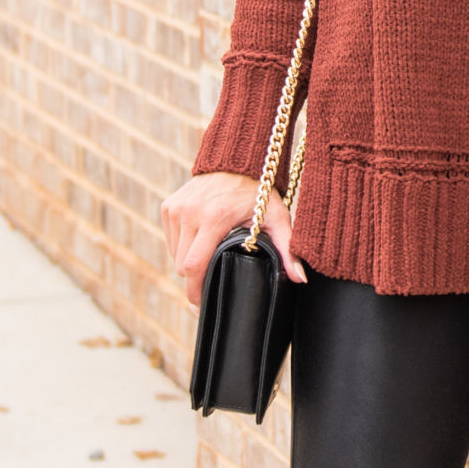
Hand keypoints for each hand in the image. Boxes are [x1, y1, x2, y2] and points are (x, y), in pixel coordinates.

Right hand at [160, 171, 306, 308]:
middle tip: (212, 285)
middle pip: (182, 266)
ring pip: (174, 255)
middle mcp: (190, 213)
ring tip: (210, 257)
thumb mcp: (277, 217)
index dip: (196, 290)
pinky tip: (201, 240)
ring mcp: (175, 209)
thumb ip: (287, 249)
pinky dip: (183, 247)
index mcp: (213, 218)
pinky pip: (172, 240)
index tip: (202, 306)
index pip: (194, 266)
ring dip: (189, 262)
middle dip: (195, 279)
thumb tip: (299, 279)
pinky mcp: (168, 207)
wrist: (235, 161)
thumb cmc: (259, 191)